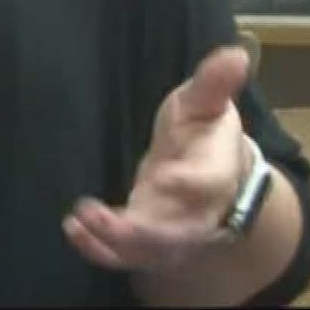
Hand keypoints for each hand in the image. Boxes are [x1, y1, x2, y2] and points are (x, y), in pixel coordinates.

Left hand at [63, 45, 252, 272]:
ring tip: (78, 221)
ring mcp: (171, 232)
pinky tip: (73, 228)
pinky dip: (99, 249)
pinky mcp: (147, 242)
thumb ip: (214, 82)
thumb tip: (236, 53)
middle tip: (102, 218)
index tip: (165, 177)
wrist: (210, 175)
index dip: (189, 185)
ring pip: (149, 251)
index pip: (207, 184)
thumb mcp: (206, 102)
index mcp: (215, 172)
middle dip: (143, 232)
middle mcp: (197, 212)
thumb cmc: (203, 131)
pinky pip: (126, 256)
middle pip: (177, 233)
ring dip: (113, 243)